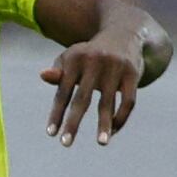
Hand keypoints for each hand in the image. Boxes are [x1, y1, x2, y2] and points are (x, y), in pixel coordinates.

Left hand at [39, 27, 146, 145]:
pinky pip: (128, 101)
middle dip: (73, 122)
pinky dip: (121, 117)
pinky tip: (112, 131)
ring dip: (104, 124)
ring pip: (108, 102)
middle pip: (82, 98)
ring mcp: (115, 68)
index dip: (57, 113)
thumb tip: (43, 76)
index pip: (62, 91)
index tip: (51, 134)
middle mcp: (95, 62)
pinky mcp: (133, 73)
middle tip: (65, 144)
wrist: (124, 33)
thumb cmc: (90, 54)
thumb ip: (59, 73)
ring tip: (101, 143)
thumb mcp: (72, 59)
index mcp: (75, 58)